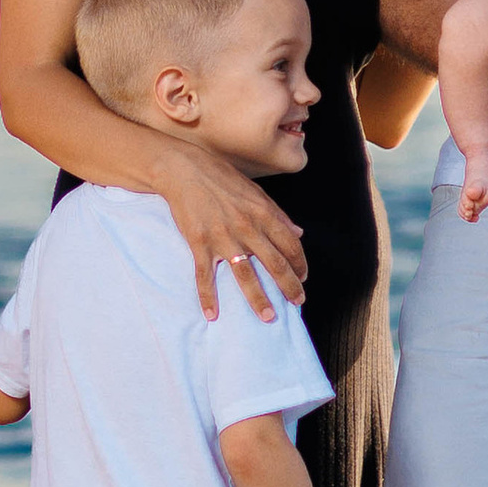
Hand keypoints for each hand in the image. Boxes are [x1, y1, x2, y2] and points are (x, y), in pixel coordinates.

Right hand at [155, 142, 306, 318]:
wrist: (184, 170)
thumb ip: (278, 214)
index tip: (303, 278)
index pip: (290, 245)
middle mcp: (247, 228)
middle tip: (298, 302)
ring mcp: (223, 238)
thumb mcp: (255, 192)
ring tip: (268, 317)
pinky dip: (208, 297)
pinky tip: (212, 314)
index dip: (300, 264)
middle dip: (289, 286)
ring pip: (245, 275)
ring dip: (258, 299)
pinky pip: (205, 276)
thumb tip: (299, 232)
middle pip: (274, 264)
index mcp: (263, 213)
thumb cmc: (220, 177)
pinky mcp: (200, 244)